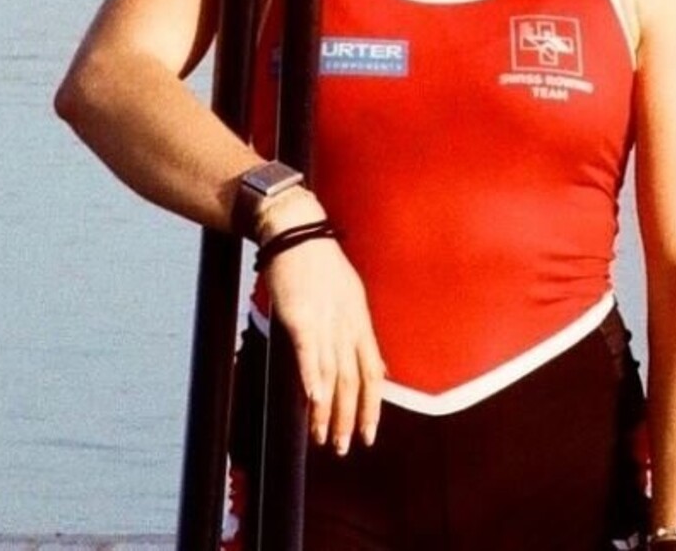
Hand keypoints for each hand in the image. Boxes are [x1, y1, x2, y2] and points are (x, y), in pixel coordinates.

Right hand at [264, 230, 384, 454]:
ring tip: (324, 438)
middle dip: (350, 417)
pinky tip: (313, 400)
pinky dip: (313, 377)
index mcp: (360, 319)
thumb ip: (361, 332)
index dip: (372, 406)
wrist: (297, 229)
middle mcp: (347, 324)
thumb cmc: (319, 261)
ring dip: (328, 410)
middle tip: (344, 447)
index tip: (369, 433)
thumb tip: (378, 367)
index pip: (373, 372)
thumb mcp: (352, 295)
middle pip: (353, 380)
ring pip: (332, 374)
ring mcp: (326, 320)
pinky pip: (310, 352)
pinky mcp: (301, 315)